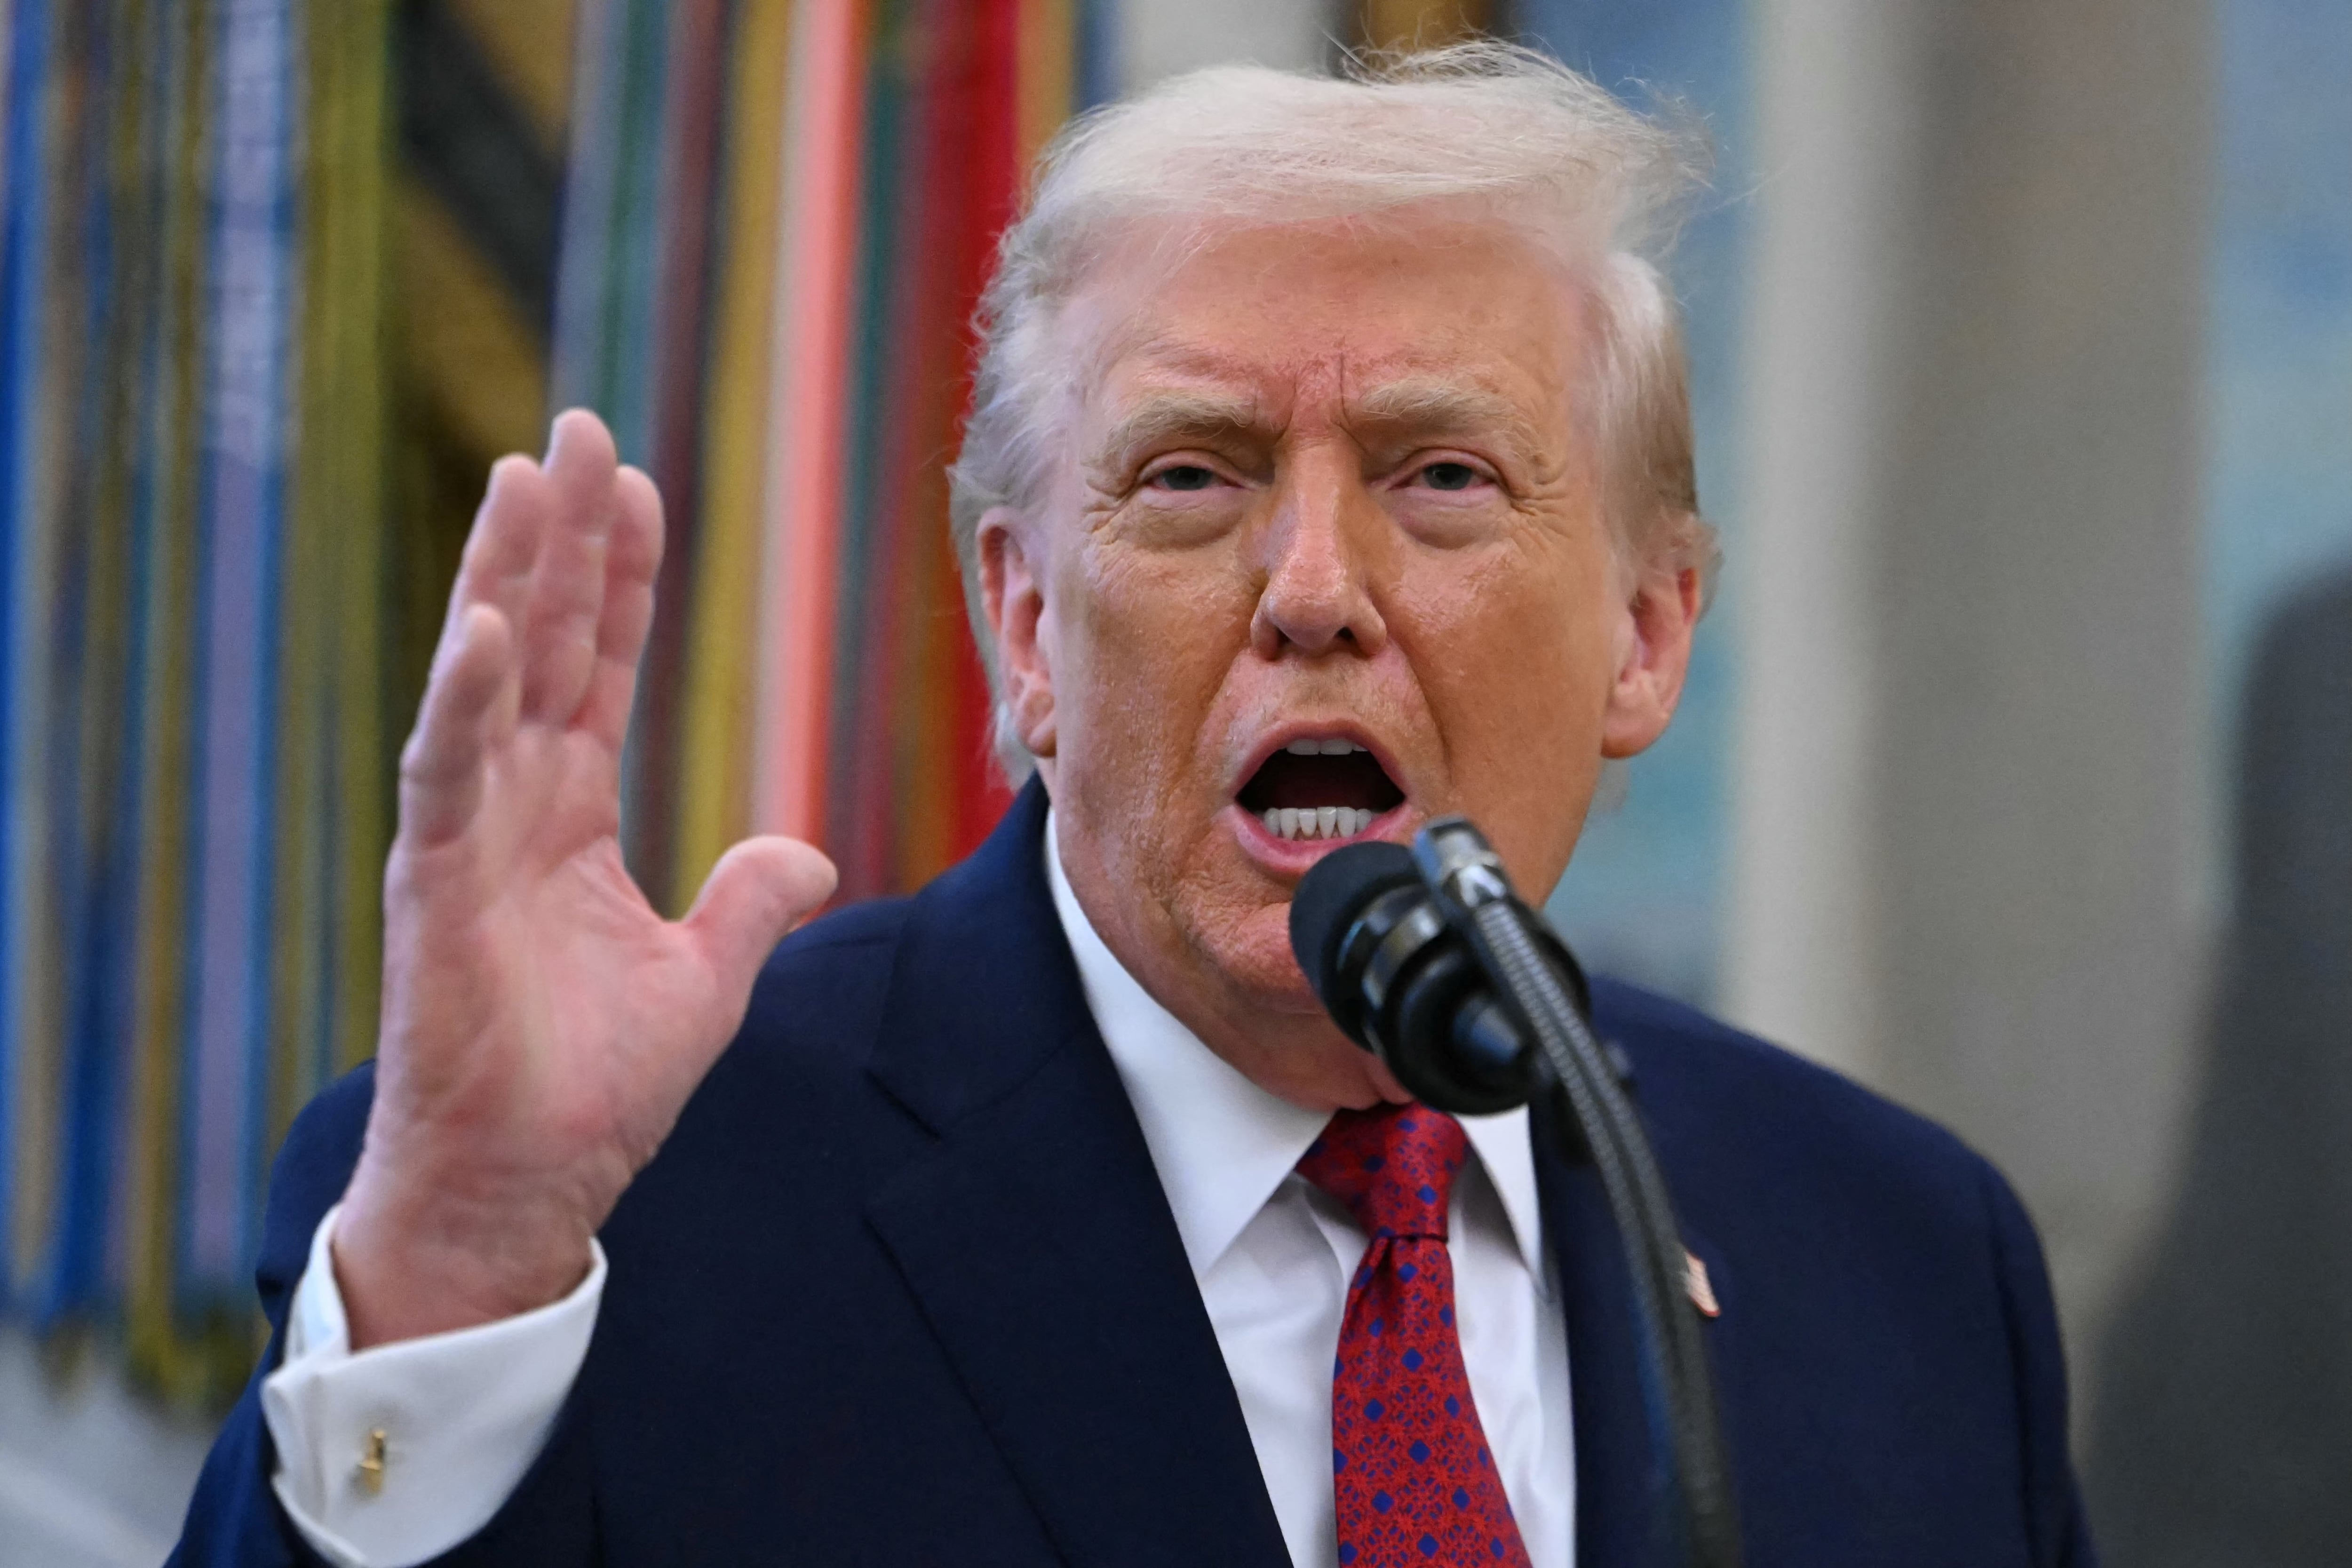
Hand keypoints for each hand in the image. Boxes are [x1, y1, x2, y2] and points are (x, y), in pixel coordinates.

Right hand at [333, 411, 835, 1347]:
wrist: (520, 1192)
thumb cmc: (588, 1094)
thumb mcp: (703, 982)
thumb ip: (748, 905)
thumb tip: (806, 852)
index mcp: (567, 819)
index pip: (600, 668)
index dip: (619, 577)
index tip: (634, 485)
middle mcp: (511, 808)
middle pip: (547, 644)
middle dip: (562, 538)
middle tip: (577, 428)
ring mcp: (466, 841)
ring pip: (488, 681)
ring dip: (509, 578)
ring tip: (527, 477)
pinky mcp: (433, 891)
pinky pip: (447, 775)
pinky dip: (466, 701)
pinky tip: (489, 625)